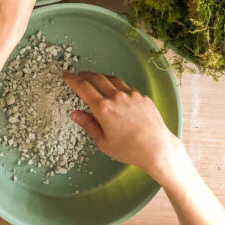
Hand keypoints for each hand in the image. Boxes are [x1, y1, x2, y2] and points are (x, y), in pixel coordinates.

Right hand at [64, 71, 180, 178]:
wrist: (157, 148)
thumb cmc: (129, 149)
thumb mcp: (103, 142)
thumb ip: (88, 124)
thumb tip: (75, 113)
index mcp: (103, 108)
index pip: (83, 88)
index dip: (72, 79)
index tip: (66, 75)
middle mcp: (116, 97)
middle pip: (96, 78)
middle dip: (85, 75)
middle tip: (78, 75)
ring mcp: (131, 94)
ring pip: (112, 79)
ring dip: (100, 77)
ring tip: (94, 79)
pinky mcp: (142, 96)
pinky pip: (125, 86)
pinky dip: (116, 84)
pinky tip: (114, 89)